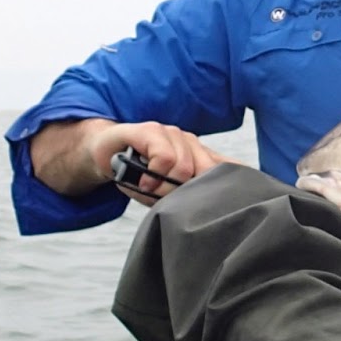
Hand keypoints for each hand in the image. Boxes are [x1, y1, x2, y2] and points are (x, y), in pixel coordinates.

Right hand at [87, 121, 232, 205]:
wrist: (105, 153)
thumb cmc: (139, 176)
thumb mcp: (168, 191)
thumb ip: (190, 196)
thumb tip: (215, 210)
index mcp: (202, 156)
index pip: (231, 167)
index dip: (235, 185)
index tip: (232, 205)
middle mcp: (191, 143)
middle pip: (207, 172)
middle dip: (188, 193)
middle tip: (167, 200)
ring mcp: (173, 134)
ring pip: (185, 166)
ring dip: (165, 186)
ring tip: (150, 189)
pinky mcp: (151, 130)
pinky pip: (164, 157)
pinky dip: (153, 174)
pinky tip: (144, 181)